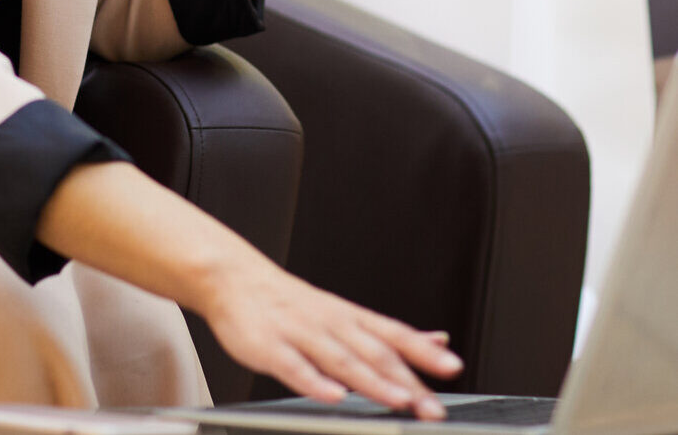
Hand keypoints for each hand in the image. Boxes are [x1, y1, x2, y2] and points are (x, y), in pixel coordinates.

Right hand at [203, 251, 462, 419]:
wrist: (232, 277)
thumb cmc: (290, 301)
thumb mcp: (343, 311)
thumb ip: (389, 332)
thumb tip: (438, 339)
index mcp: (347, 316)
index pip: (392, 333)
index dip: (422, 350)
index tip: (452, 367)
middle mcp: (329, 322)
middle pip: (372, 351)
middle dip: (405, 381)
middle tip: (433, 407)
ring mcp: (299, 333)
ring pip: (339, 359)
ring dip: (370, 381)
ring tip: (397, 401)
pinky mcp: (269, 346)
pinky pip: (293, 366)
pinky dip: (314, 381)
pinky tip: (333, 396)